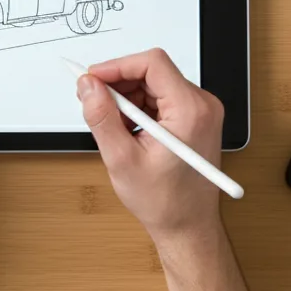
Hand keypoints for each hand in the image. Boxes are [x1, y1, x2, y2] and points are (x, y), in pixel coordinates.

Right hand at [78, 48, 224, 248]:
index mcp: (191, 111)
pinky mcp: (195, 119)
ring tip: (114, 128)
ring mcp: (201, 112)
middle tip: (94, 103)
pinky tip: (129, 133)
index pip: (152, 64)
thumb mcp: (122, 159)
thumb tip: (88, 86)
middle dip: (119, 85)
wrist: (188, 227)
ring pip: (154, 85)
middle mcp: (202, 106)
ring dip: (127, 99)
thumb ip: (102, 118)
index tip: (93, 79)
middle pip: (152, 72)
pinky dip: (139, 110)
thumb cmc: (165, 202)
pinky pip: (161, 99)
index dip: (117, 66)